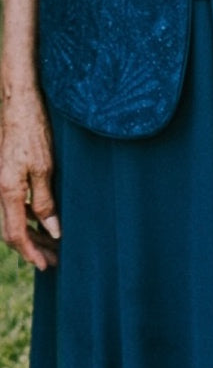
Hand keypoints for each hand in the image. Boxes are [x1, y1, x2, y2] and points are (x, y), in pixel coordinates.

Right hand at [0, 87, 59, 269]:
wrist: (18, 102)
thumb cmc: (33, 130)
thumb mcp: (44, 167)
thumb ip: (46, 200)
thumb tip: (52, 230)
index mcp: (7, 192)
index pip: (15, 234)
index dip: (30, 253)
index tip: (46, 265)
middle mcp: (0, 190)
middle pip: (12, 230)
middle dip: (32, 248)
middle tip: (53, 260)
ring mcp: (2, 181)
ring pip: (13, 217)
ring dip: (31, 233)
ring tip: (51, 244)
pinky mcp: (6, 173)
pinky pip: (15, 203)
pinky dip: (28, 216)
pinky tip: (43, 219)